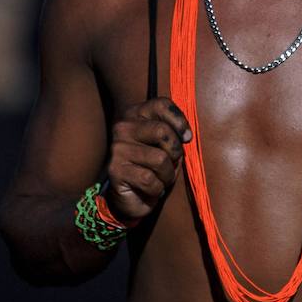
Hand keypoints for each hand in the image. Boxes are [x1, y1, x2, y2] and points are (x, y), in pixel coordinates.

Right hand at [104, 97, 191, 225]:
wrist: (134, 196)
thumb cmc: (156, 165)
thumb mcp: (168, 143)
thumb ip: (175, 131)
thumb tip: (186, 136)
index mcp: (136, 114)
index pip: (162, 105)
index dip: (180, 122)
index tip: (186, 138)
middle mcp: (123, 128)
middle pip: (162, 131)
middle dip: (175, 151)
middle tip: (171, 162)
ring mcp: (117, 149)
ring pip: (160, 159)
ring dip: (168, 174)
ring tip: (161, 177)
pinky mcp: (115, 171)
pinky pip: (150, 180)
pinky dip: (158, 188)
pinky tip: (151, 188)